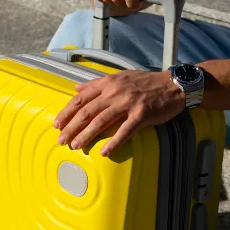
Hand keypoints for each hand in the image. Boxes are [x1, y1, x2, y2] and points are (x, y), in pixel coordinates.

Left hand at [54, 70, 185, 156]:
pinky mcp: (142, 114)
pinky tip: (104, 153)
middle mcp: (115, 92)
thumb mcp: (119, 77)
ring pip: (101, 121)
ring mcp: (128, 103)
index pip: (81, 98)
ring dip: (86, 135)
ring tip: (76, 147)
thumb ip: (97, 83)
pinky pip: (125, 131)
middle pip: (87, 111)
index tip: (57, 124)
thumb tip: (76, 88)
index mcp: (108, 83)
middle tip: (61, 141)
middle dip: (72, 127)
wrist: (173, 85)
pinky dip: (113, 143)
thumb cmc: (146, 83)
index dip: (67, 112)